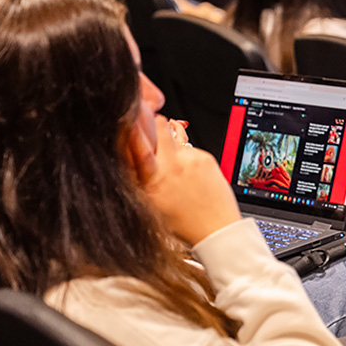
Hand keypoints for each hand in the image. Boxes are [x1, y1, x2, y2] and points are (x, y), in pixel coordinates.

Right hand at [129, 116, 240, 244]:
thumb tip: (127, 154)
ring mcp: (190, 159)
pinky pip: (191, 149)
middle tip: (153, 130)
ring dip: (172, 148)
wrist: (217, 227)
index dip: (132, 126)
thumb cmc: (183, 222)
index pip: (136, 142)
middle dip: (155, 123)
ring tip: (178, 172)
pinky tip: (192, 176)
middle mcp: (171, 166)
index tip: (129, 119)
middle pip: (160, 125)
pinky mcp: (206, 157)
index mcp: (152, 180)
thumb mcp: (150, 204)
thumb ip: (138, 178)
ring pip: (175, 139)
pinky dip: (188, 158)